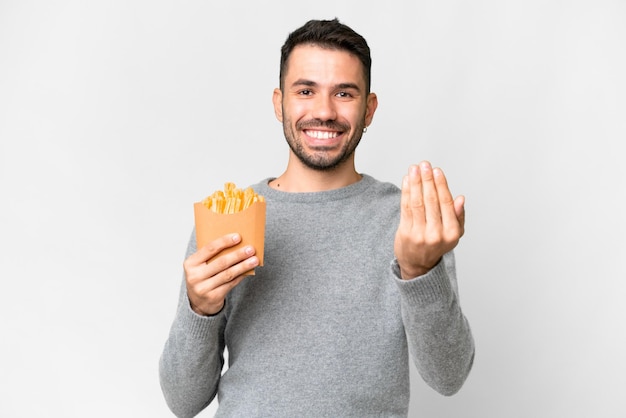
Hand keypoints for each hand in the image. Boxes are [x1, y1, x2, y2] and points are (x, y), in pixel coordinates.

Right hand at [184, 233, 258, 315]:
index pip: (209, 249)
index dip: (224, 242)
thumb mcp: (201, 266)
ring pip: (228, 274)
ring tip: (254, 260)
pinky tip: (249, 270)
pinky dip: (241, 276)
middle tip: (251, 249)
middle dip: (238, 254)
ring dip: (243, 266)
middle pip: (221, 262)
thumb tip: (237, 244)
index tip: (238, 237)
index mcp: (190, 263)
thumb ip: (212, 256)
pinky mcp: (213, 297)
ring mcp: (203, 288)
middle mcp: (195, 276)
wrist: (198, 303)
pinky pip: (231, 284)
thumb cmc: (203, 278)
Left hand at [394, 161, 464, 278]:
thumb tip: (460, 198)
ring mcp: (420, 234)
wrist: (418, 264)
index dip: (441, 185)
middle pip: (431, 201)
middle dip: (427, 180)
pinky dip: (406, 192)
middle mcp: (436, 234)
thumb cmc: (437, 244)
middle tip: (424, 165)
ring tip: (414, 169)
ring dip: (415, 183)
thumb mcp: (454, 234)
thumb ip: (458, 216)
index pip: (446, 203)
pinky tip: (407, 181)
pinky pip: (405, 208)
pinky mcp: (405, 233)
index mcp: (452, 233)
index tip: (437, 171)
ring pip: (417, 203)